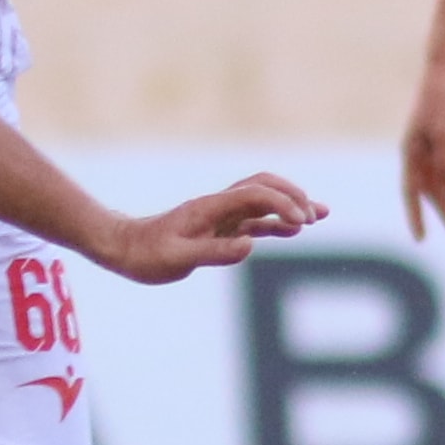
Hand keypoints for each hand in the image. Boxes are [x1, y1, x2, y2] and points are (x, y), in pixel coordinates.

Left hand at [101, 174, 324, 283]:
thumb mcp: (177, 258)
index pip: (254, 195)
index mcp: (210, 208)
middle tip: (314, 215)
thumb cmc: (147, 255)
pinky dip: (276, 223)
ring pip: (263, 202)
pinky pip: (254, 221)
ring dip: (290, 205)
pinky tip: (294, 231)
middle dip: (292, 196)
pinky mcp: (221, 229)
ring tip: (320, 216)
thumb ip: (214, 251)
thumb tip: (251, 246)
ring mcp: (221, 216)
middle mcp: (219, 207)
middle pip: (264, 187)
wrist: (125, 249)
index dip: (281, 204)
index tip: (301, 224)